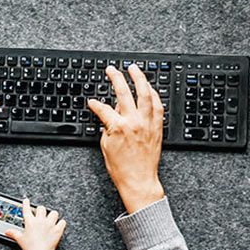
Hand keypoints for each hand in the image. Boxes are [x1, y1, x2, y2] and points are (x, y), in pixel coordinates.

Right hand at [6, 199, 65, 249]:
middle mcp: (40, 221)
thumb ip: (14, 233)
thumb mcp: (20, 239)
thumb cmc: (30, 247)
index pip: (27, 209)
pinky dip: (61, 223)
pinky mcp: (58, 230)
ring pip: (54, 213)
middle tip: (41, 214)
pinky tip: (59, 225)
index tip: (26, 200)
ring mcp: (50, 224)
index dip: (26, 203)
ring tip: (51, 219)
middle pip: (41, 208)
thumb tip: (7, 232)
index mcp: (30, 222)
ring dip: (52, 215)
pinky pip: (62, 222)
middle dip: (41, 210)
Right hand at [86, 66, 164, 213]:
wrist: (139, 180)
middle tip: (111, 70)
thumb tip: (108, 116)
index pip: (103, 108)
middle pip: (124, 92)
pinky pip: (158, 105)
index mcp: (118, 127)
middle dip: (115, 78)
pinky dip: (153, 94)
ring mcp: (147, 123)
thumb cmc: (122, 168)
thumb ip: (107, 127)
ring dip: (139, 78)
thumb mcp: (106, 146)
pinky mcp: (157, 127)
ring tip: (134, 69)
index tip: (92, 102)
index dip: (95, 104)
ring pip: (145, 93)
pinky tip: (149, 88)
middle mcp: (134, 122)